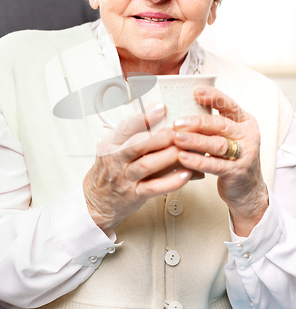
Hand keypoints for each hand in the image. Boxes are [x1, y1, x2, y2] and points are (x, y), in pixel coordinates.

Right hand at [83, 103, 191, 235]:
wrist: (97, 201)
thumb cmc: (110, 171)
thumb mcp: (113, 148)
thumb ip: (131, 134)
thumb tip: (157, 114)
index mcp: (110, 145)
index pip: (125, 127)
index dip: (143, 117)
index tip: (160, 108)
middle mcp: (115, 160)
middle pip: (138, 144)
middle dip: (161, 136)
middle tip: (179, 131)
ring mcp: (124, 178)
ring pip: (147, 165)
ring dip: (168, 156)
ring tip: (185, 149)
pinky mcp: (134, 195)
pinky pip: (154, 188)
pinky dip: (171, 181)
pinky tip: (185, 174)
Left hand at [173, 87, 268, 235]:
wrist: (248, 190)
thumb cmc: (232, 159)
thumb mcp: (228, 137)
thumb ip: (213, 125)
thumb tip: (183, 111)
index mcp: (245, 122)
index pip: (229, 104)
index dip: (213, 96)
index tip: (195, 92)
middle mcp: (247, 135)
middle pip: (221, 125)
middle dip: (197, 123)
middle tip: (177, 123)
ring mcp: (245, 154)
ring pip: (218, 144)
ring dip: (195, 141)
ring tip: (177, 138)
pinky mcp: (238, 172)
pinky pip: (215, 165)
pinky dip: (198, 161)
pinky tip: (183, 158)